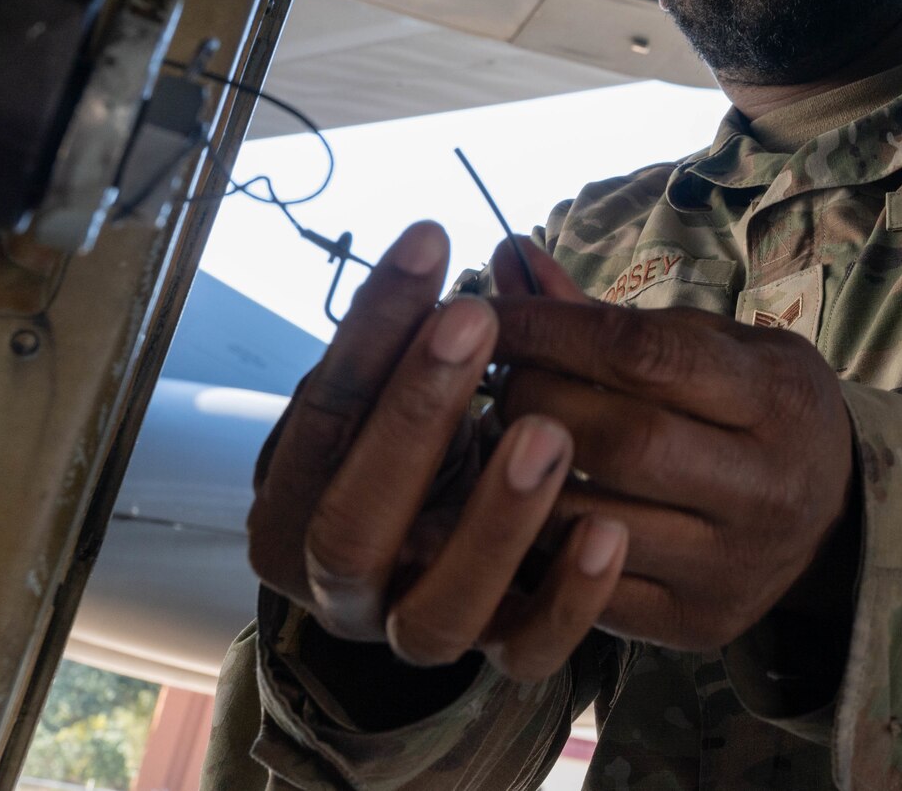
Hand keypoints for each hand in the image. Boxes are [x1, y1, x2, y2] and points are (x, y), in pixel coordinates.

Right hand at [246, 221, 628, 681]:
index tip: (429, 245)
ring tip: (547, 432)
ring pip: (438, 611)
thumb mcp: (413, 389)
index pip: (321, 420)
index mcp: (292, 512)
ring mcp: (417, 631)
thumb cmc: (425, 446)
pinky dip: (569, 599)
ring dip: (493, 519)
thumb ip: (436, 328)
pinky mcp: (500, 656)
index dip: (369, 332)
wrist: (449, 544)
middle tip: (472, 322)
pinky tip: (609, 531)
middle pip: (353, 526)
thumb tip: (513, 251)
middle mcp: (341, 589)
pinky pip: (529, 654)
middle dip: (411, 419)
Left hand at [487, 242, 857, 652]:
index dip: (553, 330)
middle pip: (618, 440)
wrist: (836, 517)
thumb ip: (613, 318)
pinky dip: (539, 547)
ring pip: (592, 522)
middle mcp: (766, 486)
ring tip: (497, 442)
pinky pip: (592, 591)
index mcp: (779, 397)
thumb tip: (509, 260)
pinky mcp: (697, 622)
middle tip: (491, 379)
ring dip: (519, 478)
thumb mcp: (716, 345)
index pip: (646, 356)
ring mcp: (733, 564)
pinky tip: (515, 510)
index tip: (489, 312)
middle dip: (532, 399)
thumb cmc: (758, 409)